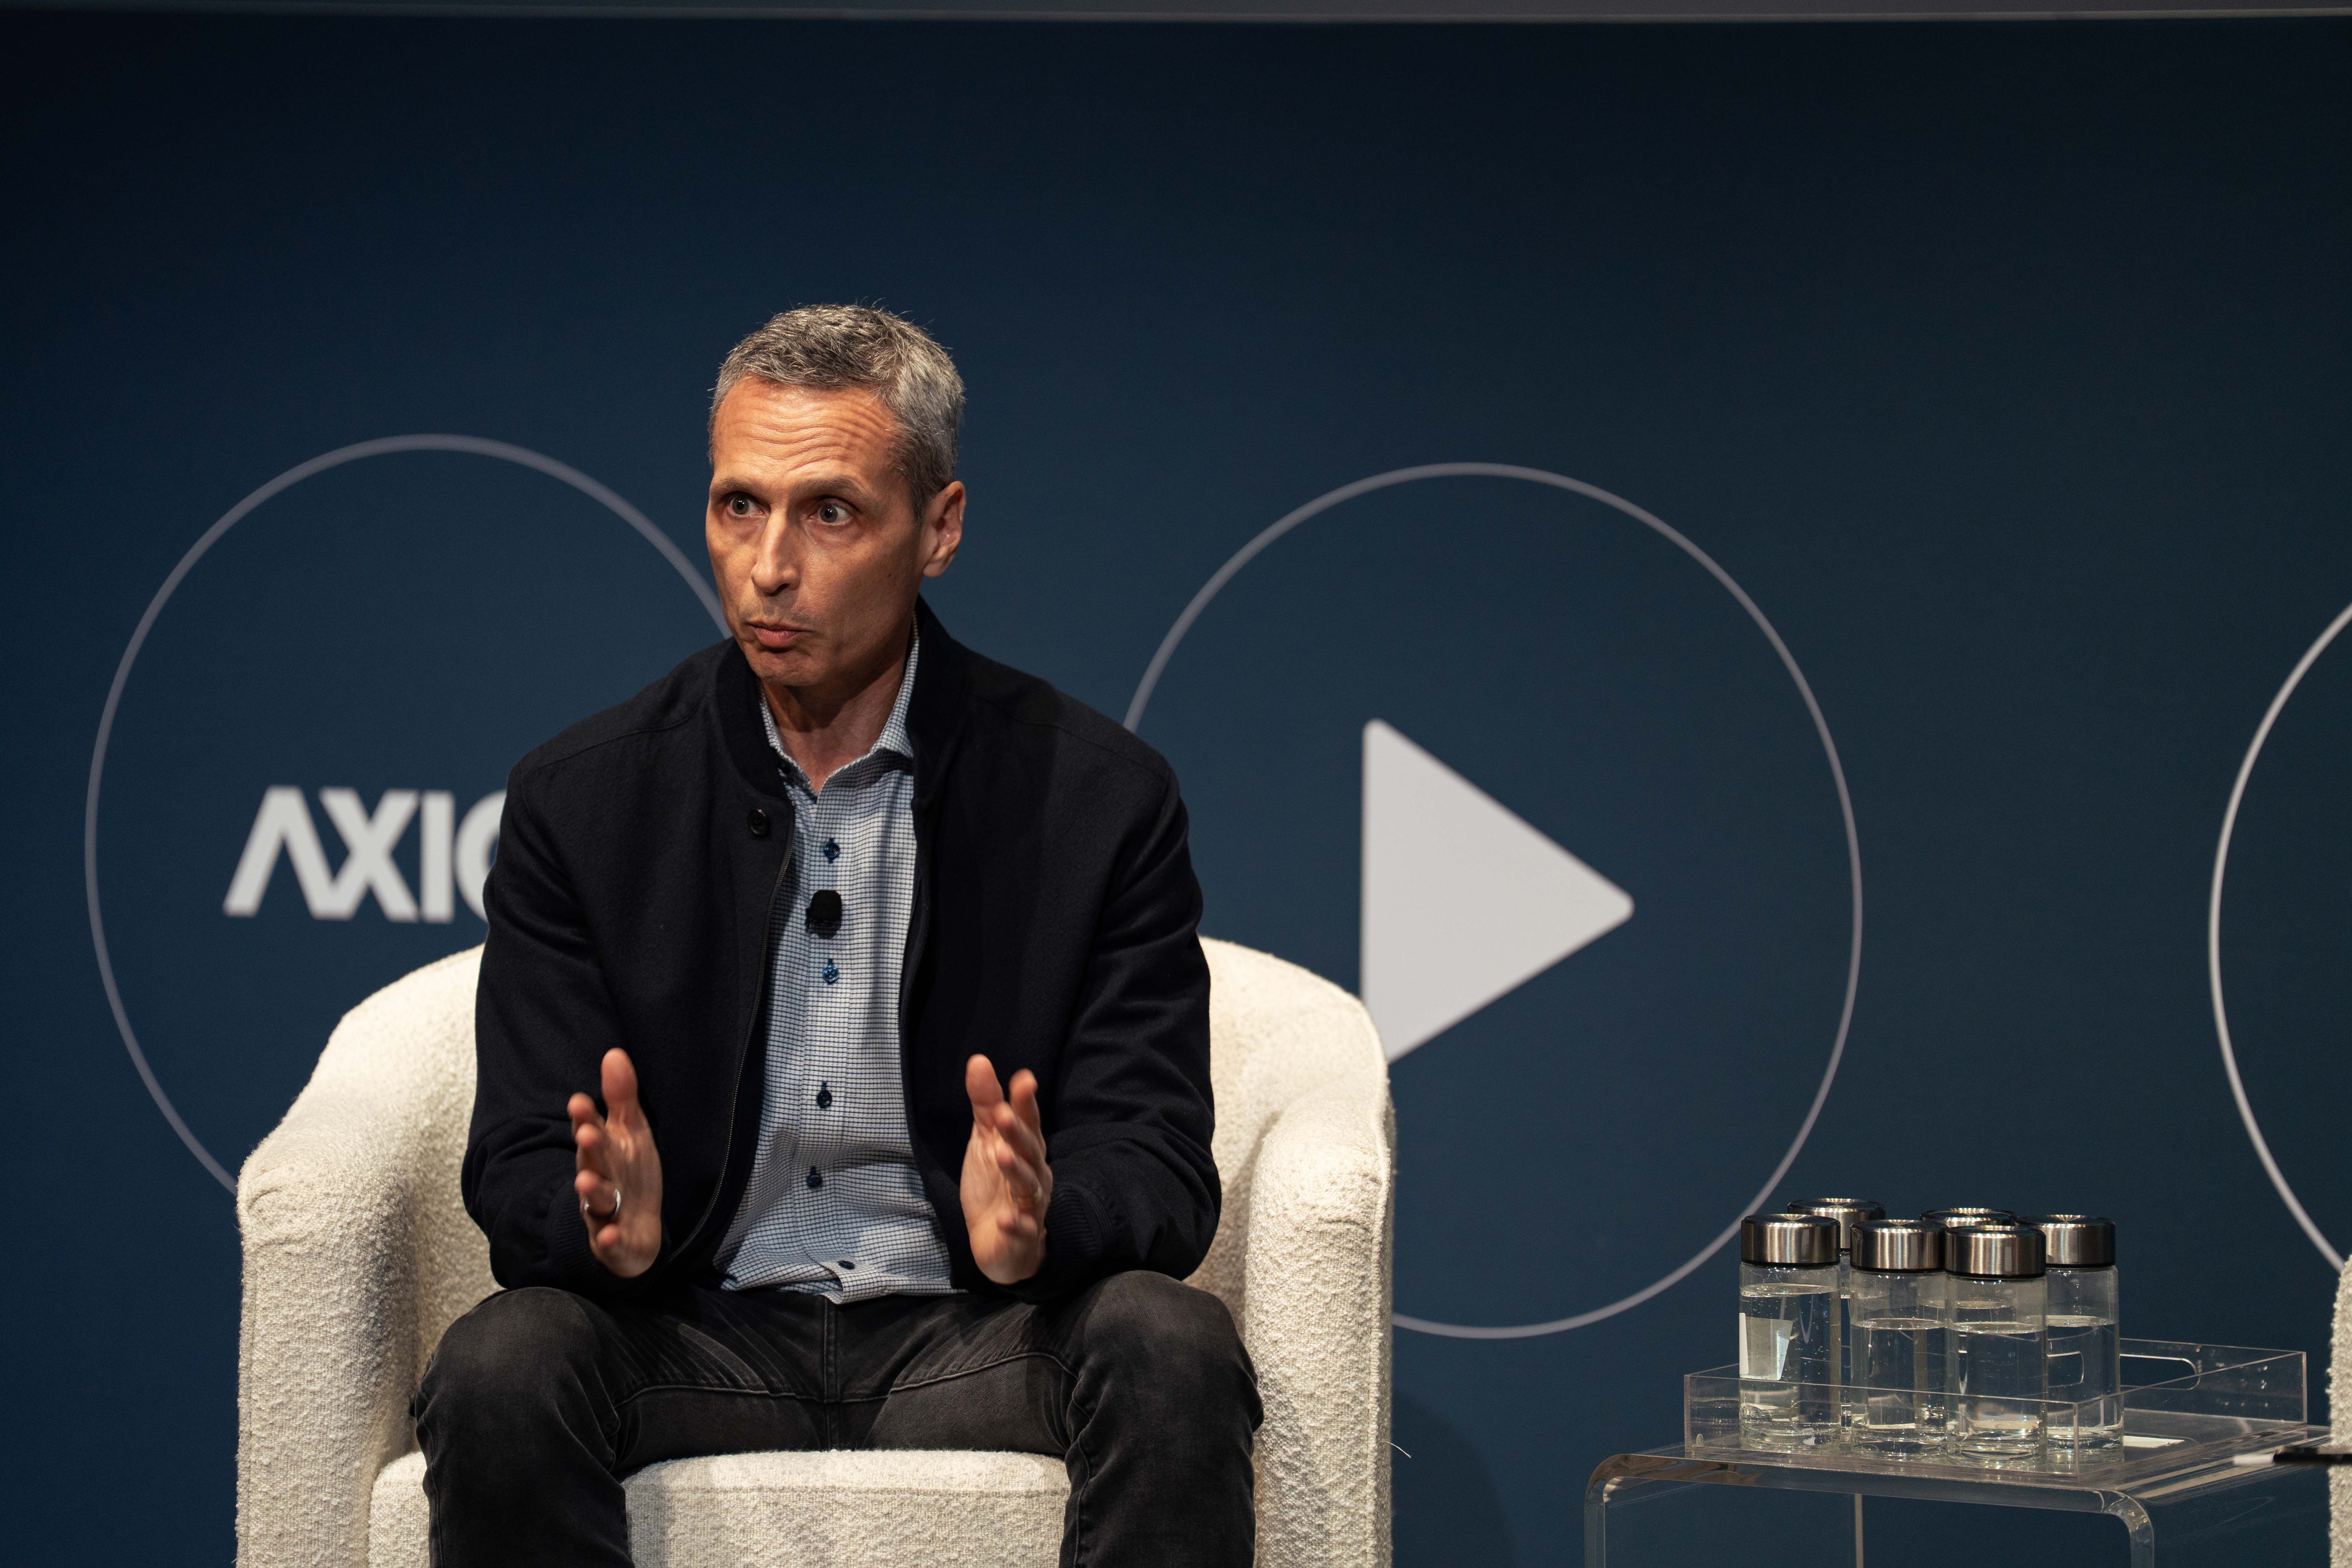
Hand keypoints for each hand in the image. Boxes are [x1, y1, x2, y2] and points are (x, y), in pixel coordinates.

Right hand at [569, 1048, 663, 1277]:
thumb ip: (621, 1097)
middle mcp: (599, 1179)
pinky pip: (609, 1242)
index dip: (584, 1118)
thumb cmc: (630, 1175)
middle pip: (593, 1163)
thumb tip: (614, 1053)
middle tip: (586, 1133)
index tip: (579, 1101)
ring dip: (591, 1191)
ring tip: (584, 1182)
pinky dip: (609, 1239)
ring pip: (595, 1201)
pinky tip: (610, 1235)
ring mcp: (604, 1212)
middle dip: (589, 1149)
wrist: (635, 1229)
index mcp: (603, 1152)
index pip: (591, 1131)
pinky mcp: (613, 1242)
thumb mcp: (631, 1133)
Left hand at [960, 1055, 1051, 1285]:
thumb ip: (985, 1104)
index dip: (1025, 1103)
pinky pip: (1023, 1229)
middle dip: (1018, 1132)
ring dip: (1016, 1170)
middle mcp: (1034, 1174)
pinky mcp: (1022, 1236)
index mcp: (1027, 1150)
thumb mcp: (984, 1142)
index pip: (1028, 1122)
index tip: (1023, 1079)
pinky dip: (1016, 1225)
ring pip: (1027, 1186)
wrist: (997, 1244)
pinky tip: (1007, 1220)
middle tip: (1002, 1114)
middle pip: (1030, 1151)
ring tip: (1002, 1155)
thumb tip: (979, 1060)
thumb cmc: (995, 1186)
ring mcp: (1030, 1206)